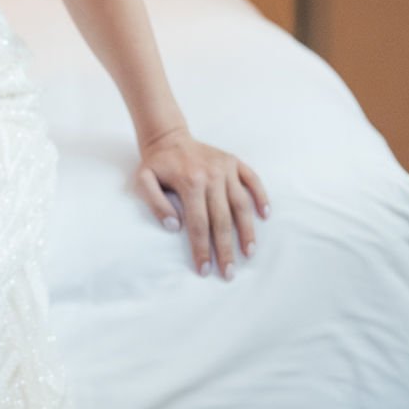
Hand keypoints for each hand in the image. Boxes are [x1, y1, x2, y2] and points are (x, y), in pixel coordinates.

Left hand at [134, 127, 269, 279]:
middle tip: (229, 272)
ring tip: (249, 252)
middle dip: (226, 249)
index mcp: (190, 182)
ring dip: (247, 230)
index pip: (199, 224)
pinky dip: (261, 197)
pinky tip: (264, 216)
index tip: (205, 269)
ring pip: (241, 204)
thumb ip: (155, 204)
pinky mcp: (235, 162)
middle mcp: (212, 175)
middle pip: (222, 220)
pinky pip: (253, 180)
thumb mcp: (143, 181)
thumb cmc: (156, 164)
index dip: (202, 249)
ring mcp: (226, 168)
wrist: (167, 136)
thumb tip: (175, 227)